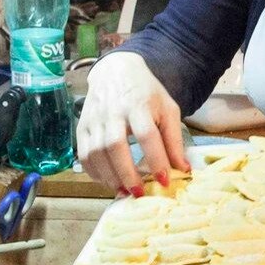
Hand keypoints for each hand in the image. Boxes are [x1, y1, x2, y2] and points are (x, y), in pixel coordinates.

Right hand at [77, 53, 189, 195]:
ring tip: (124, 190)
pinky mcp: (81, 126)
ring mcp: (94, 119)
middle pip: (115, 145)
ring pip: (96, 152)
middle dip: (127, 173)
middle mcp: (113, 111)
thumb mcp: (167, 109)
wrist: (115, 72)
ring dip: (109, 176)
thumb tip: (183, 170)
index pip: (147, 134)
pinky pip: (83, 155)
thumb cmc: (146, 94)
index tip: (164, 180)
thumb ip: (174, 140)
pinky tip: (108, 181)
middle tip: (139, 192)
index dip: (156, 159)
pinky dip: (94, 173)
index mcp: (139, 104)